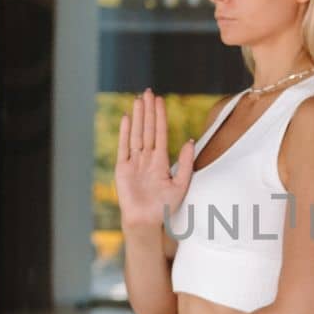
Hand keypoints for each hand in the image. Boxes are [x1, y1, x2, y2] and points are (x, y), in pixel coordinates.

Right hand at [115, 88, 195, 228]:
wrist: (147, 221)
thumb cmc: (164, 207)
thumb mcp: (181, 184)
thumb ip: (186, 163)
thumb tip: (190, 141)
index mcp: (160, 161)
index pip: (160, 133)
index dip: (160, 116)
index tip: (160, 100)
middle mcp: (146, 158)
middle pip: (148, 129)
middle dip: (148, 111)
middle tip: (148, 92)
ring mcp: (134, 162)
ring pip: (137, 134)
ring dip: (138, 117)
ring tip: (138, 99)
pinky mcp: (122, 168)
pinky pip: (124, 146)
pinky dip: (125, 132)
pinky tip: (127, 118)